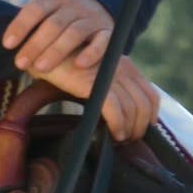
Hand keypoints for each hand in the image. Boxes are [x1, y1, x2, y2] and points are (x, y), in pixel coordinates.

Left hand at [3, 0, 113, 74]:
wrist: (101, 10)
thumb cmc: (64, 20)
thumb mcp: (49, 14)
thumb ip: (32, 24)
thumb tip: (6, 42)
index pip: (35, 9)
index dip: (20, 26)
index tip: (7, 45)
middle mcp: (75, 5)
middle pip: (54, 23)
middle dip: (35, 44)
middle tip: (20, 64)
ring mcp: (93, 17)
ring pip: (75, 33)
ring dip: (56, 51)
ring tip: (40, 69)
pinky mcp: (109, 31)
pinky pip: (102, 42)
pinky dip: (92, 53)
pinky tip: (79, 65)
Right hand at [41, 52, 159, 143]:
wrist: (41, 51)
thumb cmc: (65, 66)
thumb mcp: (93, 74)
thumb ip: (108, 88)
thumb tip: (117, 116)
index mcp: (124, 66)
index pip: (150, 94)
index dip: (150, 116)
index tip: (140, 130)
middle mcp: (121, 68)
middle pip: (144, 104)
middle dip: (140, 127)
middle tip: (130, 141)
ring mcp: (109, 74)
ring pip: (132, 108)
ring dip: (130, 129)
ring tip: (120, 140)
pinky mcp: (94, 82)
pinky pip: (114, 109)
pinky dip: (117, 124)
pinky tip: (113, 134)